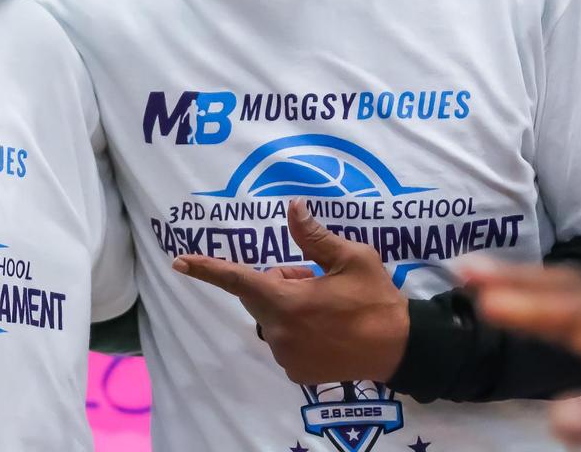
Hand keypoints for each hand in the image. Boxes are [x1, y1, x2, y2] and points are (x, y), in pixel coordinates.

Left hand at [172, 199, 409, 383]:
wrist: (401, 349)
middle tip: (316, 280)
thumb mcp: (351, 258)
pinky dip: (298, 330)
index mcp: (287, 301)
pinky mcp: (296, 372)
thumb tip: (293, 208)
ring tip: (327, 307)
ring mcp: (286, 356)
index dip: (206, 269)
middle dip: (280, 283)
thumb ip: (314, 237)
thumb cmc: (376, 299)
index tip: (179, 262)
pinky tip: (327, 329)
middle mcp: (279, 332)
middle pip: (261, 295)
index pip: (237, 279)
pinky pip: (285, 340)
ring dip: (289, 307)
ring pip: (273, 318)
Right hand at [462, 260, 580, 451]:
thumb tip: (555, 421)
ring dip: (523, 278)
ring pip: (570, 287)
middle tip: (462, 271)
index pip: (578, 314)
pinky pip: (576, 298)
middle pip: (568, 287)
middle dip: (515, 277)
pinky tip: (519, 295)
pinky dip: (540, 290)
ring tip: (473, 276)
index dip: (531, 307)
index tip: (484, 304)